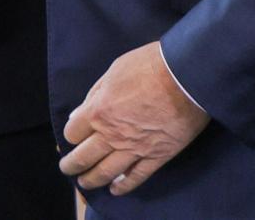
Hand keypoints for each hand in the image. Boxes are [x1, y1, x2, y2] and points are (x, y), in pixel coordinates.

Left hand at [60, 41, 209, 197]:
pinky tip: (116, 189)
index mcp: (99, 111)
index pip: (73, 132)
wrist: (186, 75)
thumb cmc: (149, 65)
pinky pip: (137, 177)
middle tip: (68, 168)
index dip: (72, 134)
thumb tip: (78, 114)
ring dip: (92, 179)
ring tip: (85, 183)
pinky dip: (124, 186)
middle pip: (84, 157)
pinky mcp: (156, 156)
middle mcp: (112, 134)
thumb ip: (95, 94)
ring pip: (106, 172)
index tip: (74, 136)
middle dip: (72, 165)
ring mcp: (134, 148)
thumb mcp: (115, 70)